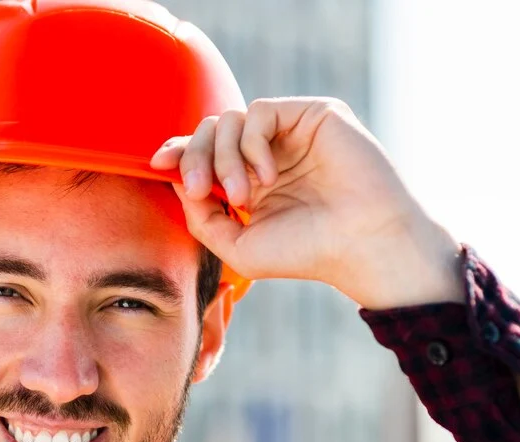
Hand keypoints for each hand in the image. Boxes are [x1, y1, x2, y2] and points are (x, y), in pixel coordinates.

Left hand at [150, 97, 464, 309]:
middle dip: (194, 158)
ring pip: (229, 119)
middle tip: (201, 191)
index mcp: (249, 180)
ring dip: (223, 158)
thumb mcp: (236, 245)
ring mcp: (290, 133)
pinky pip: (259, 111)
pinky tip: (268, 177)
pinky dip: (252, 144)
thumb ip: (200, 216)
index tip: (159, 165)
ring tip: (242, 195)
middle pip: (209, 131)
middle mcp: (267, 153)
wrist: (360, 246)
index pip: (203, 153)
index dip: (178, 153)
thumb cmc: (305, 253)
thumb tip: (173, 178)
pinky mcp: (313, 115)